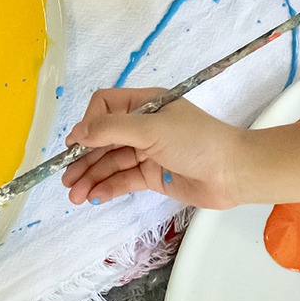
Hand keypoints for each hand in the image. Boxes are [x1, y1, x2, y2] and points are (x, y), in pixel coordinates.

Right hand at [60, 89, 245, 209]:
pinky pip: (123, 179)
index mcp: (145, 104)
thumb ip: (112, 129)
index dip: (88, 124)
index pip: (105, 106)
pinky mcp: (152, 175)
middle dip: (84, 158)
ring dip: (91, 177)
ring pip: (110, 162)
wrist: (234, 173)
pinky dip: (107, 187)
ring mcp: (147, 151)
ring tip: (75, 195)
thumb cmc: (197, 141)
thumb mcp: (152, 128)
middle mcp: (143, 125)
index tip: (77, 144)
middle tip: (66, 178)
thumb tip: (77, 133)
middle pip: (103, 139)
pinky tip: (93, 197)